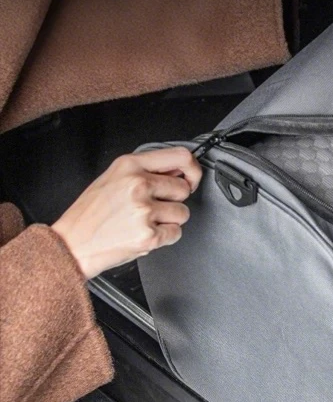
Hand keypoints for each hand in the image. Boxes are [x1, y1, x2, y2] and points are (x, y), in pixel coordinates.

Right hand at [51, 147, 202, 279]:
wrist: (71, 244)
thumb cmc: (90, 214)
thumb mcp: (113, 178)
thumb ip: (146, 170)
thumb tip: (179, 171)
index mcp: (130, 165)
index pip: (181, 156)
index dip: (192, 169)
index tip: (191, 177)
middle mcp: (138, 184)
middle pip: (183, 188)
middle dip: (173, 200)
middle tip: (152, 207)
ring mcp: (144, 210)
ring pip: (182, 212)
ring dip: (169, 220)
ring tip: (144, 221)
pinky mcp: (148, 235)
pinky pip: (176, 233)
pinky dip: (164, 237)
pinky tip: (144, 233)